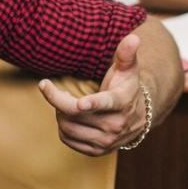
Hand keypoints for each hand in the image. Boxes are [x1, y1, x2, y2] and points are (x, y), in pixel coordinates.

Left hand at [38, 32, 146, 154]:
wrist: (137, 118)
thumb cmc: (126, 87)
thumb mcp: (128, 69)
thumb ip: (126, 53)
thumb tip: (134, 37)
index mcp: (121, 102)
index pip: (106, 103)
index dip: (92, 103)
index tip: (80, 103)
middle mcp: (115, 125)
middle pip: (74, 113)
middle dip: (57, 98)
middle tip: (50, 87)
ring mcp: (106, 141)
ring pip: (67, 127)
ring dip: (59, 113)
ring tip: (65, 102)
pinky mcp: (96, 151)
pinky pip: (67, 139)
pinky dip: (62, 127)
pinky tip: (69, 117)